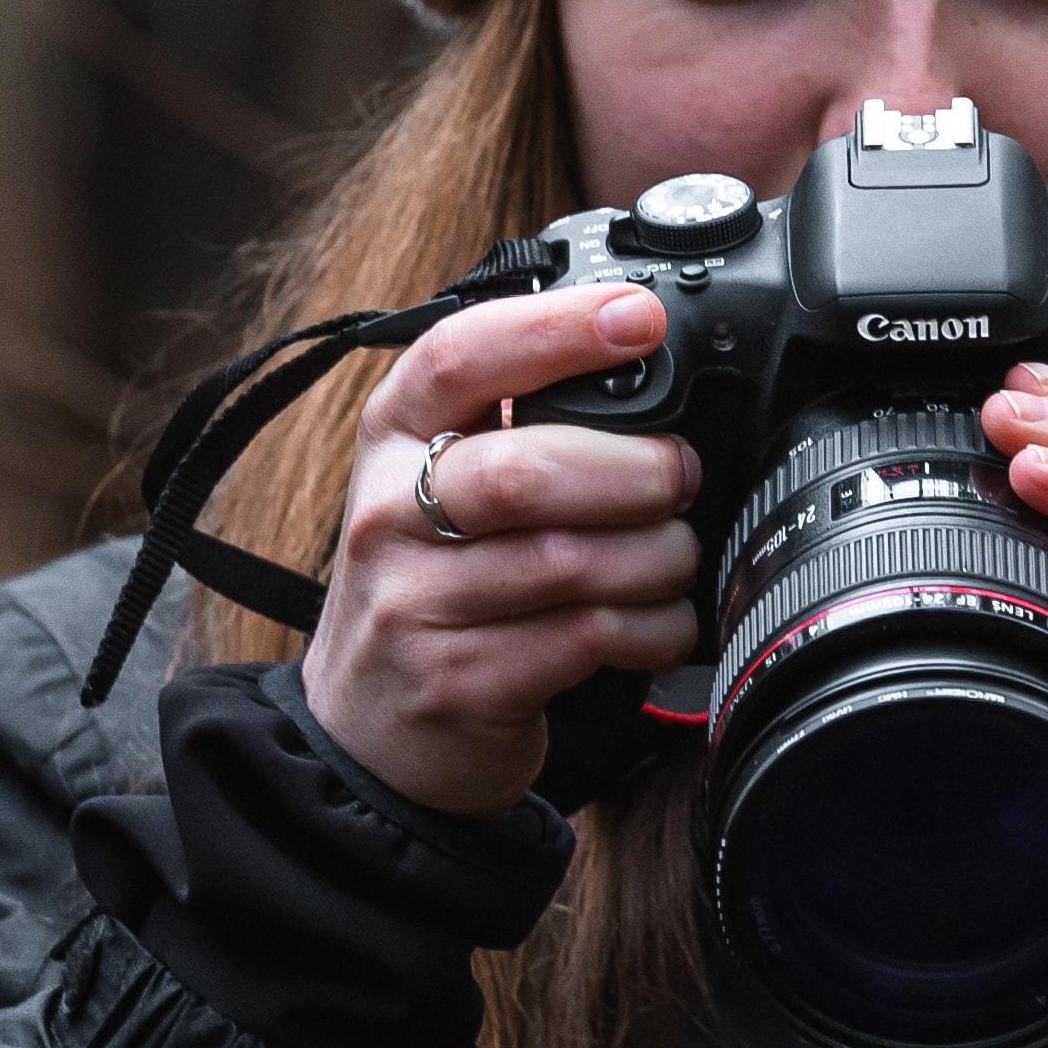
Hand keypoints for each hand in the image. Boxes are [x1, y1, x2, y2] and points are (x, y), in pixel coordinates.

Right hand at [298, 288, 702, 814]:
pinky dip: (650, 627)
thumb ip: (511, 424)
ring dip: (655, 557)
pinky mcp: (460, 682)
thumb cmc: (430, 585)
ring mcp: (416, 605)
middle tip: (680, 477)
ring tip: (676, 556)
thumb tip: (640, 359)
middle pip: (523, 472)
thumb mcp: (436, 484)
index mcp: (391, 438)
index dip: (554, 329)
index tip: (639, 317)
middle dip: (634, 472)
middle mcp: (388, 515)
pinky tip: (661, 622)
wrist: (368, 730)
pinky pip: (583, 637)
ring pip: (565, 562)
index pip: (457, 358)